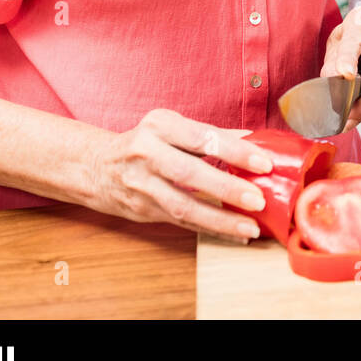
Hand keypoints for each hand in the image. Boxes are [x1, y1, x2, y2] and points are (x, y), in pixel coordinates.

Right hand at [85, 108, 277, 242]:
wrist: (95, 166)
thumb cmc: (146, 142)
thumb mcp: (172, 127)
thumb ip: (211, 134)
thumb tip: (254, 139)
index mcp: (159, 125)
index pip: (201, 137)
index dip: (234, 151)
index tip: (264, 163)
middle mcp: (146, 152)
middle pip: (189, 173)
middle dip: (227, 188)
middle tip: (258, 199)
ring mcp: (141, 184)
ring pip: (184, 205)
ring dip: (220, 219)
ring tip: (250, 226)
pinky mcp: (142, 210)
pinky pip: (181, 223)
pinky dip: (211, 229)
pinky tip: (235, 234)